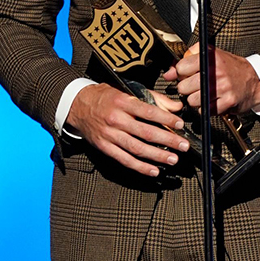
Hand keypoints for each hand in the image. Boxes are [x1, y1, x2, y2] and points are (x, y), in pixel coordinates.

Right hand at [65, 84, 188, 176]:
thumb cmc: (104, 97)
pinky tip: (154, 170)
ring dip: (157, 156)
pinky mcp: (105, 147)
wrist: (77, 105)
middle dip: (168, 140)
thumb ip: (152, 98)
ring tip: (172, 159)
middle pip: (146, 132)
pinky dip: (140, 167)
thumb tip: (174, 107)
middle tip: (182, 146)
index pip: (148, 112)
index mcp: (122, 102)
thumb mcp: (126, 90)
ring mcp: (110, 135)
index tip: (180, 125)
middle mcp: (116, 119)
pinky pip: (125, 160)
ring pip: (137, 148)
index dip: (166, 119)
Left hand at [163, 45, 259, 114]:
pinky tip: (212, 100)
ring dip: (195, 100)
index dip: (181, 73)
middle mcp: (216, 72)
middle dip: (186, 88)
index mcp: (210, 57)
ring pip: (192, 101)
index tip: (186, 74)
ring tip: (204, 93)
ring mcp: (222, 88)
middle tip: (195, 86)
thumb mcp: (211, 54)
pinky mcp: (227, 102)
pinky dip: (206, 108)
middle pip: (184, 86)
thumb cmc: (231, 68)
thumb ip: (187, 59)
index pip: (181, 68)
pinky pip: (204, 110)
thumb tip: (169, 72)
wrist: (254, 81)